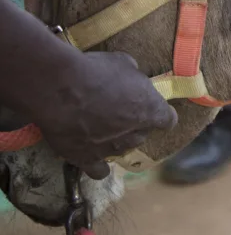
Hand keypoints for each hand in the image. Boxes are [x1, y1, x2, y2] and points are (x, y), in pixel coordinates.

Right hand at [31, 51, 177, 179]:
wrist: (58, 88)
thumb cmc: (95, 70)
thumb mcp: (123, 63)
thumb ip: (132, 76)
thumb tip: (129, 80)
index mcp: (150, 109)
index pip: (168, 119)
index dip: (162, 113)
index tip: (153, 106)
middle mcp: (134, 134)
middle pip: (142, 134)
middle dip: (134, 124)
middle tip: (118, 110)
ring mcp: (111, 149)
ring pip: (122, 149)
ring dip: (116, 140)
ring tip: (100, 127)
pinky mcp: (85, 159)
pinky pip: (99, 171)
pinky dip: (98, 164)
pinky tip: (92, 154)